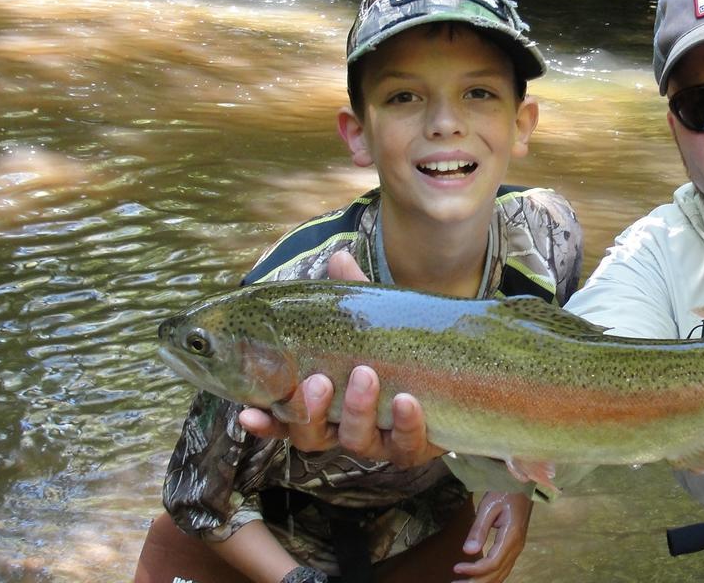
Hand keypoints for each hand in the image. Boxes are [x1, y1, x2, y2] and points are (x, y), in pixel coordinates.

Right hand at [239, 251, 445, 464]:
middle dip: (310, 412)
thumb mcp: (376, 322)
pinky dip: (405, 425)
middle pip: (312, 436)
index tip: (246, 411)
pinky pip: (405, 446)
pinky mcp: (413, 446)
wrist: (457, 375)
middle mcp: (344, 428)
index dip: (265, 421)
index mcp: (326, 403)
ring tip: (366, 374)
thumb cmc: (399, 350)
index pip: (285, 418)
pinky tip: (406, 401)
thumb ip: (356, 297)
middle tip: (319, 380)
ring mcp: (378, 441)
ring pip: (356, 441)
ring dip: (357, 410)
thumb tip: (340, 257)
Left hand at [453, 492, 532, 582]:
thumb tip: (468, 551)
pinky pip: (504, 568)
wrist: (521, 484)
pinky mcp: (514, 547)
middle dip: (476, 582)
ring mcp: (517, 548)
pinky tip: (478, 578)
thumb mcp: (488, 506)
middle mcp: (517, 547)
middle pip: (497, 574)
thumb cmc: (504, 492)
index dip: (474, 570)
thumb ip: (479, 529)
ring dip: (483, 582)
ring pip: (501, 574)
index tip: (456, 568)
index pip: (492, 563)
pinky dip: (491, 577)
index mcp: (511, 537)